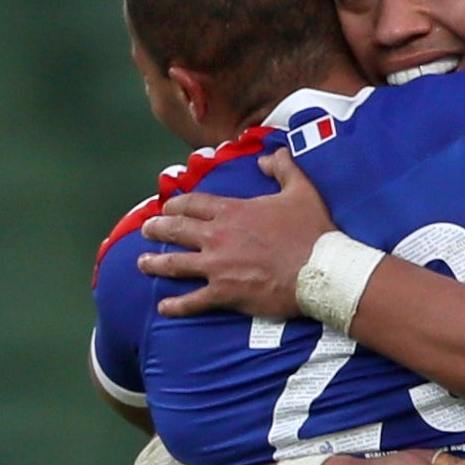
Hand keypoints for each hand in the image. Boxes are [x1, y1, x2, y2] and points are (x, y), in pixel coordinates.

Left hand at [138, 152, 338, 320]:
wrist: (322, 270)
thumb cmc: (313, 231)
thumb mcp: (302, 188)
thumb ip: (282, 167)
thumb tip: (268, 157)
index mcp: (233, 211)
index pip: (193, 203)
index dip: (176, 204)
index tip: (167, 207)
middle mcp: (218, 237)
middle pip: (177, 230)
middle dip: (157, 229)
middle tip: (146, 231)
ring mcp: (218, 266)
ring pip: (176, 264)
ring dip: (155, 263)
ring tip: (142, 263)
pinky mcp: (225, 293)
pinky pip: (193, 300)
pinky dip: (176, 305)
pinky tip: (163, 307)